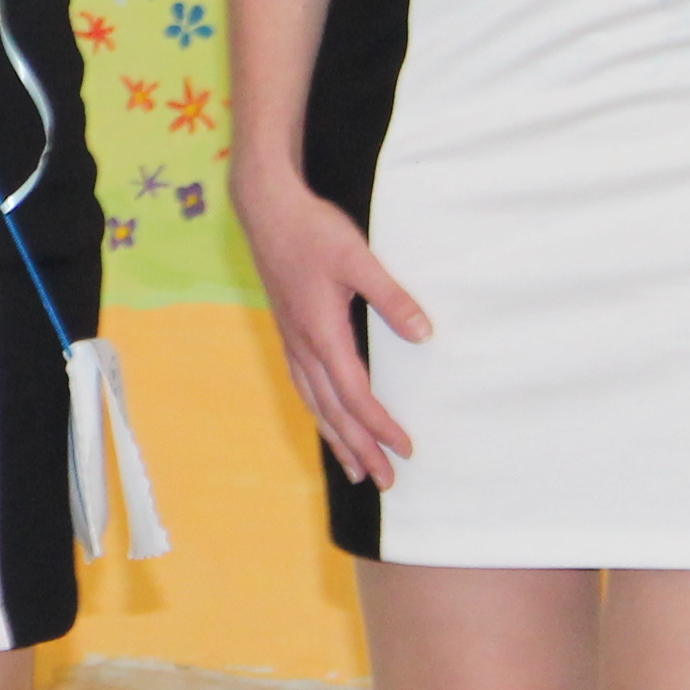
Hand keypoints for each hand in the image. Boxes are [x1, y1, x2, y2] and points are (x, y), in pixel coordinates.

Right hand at [233, 155, 424, 489]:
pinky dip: (318, 411)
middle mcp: (303, 345)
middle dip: (360, 449)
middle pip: (332, 411)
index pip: (355, 396)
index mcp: (321, 334)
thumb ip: (391, 297)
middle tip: (384, 481)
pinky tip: (325, 417)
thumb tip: (423, 335)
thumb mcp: (358, 258)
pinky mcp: (288, 329)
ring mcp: (291, 339)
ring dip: (336, 438)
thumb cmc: (312, 231)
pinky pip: (303, 385)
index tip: (406, 450)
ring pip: (314, 402)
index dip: (381, 426)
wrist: (266, 207)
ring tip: (354, 468)